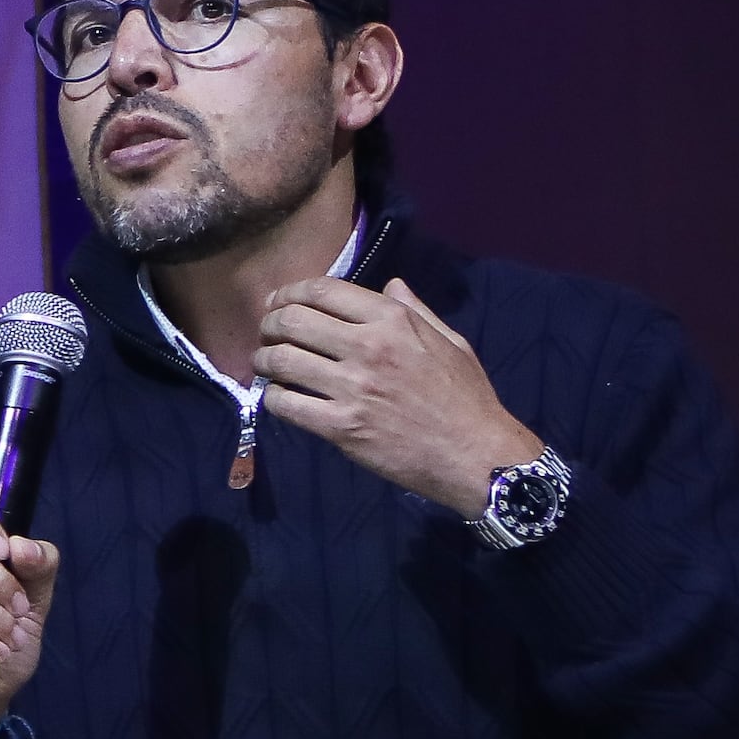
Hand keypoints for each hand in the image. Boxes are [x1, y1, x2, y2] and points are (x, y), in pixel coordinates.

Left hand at [251, 278, 538, 515]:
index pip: (324, 291)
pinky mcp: (341, 427)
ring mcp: (353, 388)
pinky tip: (278, 396)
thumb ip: (416, 311)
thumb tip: (392, 284)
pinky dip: (273, 397)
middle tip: (266, 333)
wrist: (475, 454)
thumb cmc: (466, 397)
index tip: (279, 301)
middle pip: (293, 321)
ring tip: (264, 362)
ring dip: (263, 359)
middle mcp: (369, 347)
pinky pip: (286, 404)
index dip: (291, 292)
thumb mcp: (450, 342)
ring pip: (282, 360)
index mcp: (394, 321)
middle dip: (270, 323)